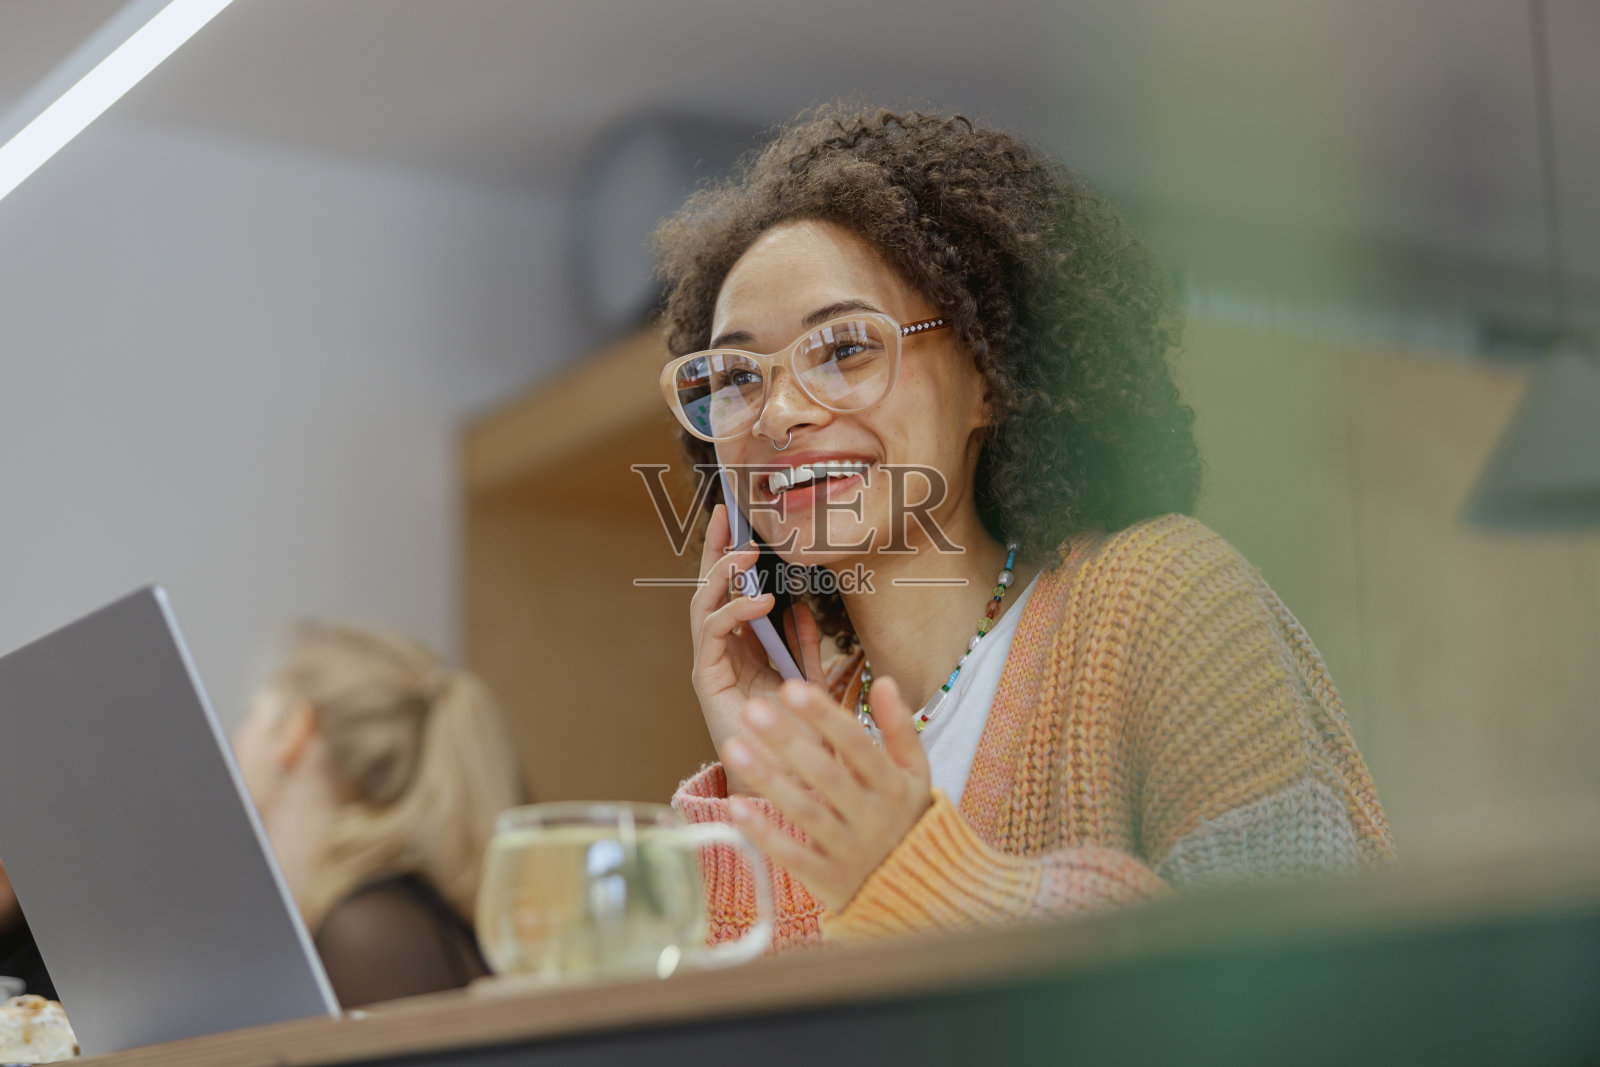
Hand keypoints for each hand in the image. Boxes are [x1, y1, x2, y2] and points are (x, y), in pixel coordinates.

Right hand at [690, 505, 823, 792]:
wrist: (785, 781)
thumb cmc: (794, 732)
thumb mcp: (808, 678)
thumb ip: (804, 644)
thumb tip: (801, 606)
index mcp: (743, 642)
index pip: (732, 587)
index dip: (731, 550)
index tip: (737, 514)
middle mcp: (721, 647)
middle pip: (709, 586)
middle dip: (716, 549)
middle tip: (727, 514)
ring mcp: (710, 660)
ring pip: (704, 603)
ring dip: (724, 574)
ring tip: (748, 553)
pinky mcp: (706, 677)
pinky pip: (712, 632)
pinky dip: (734, 611)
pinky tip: (760, 600)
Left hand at [724, 677, 932, 912]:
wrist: (915, 891)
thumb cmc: (905, 816)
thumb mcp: (915, 773)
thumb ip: (899, 728)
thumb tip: (883, 680)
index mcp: (892, 785)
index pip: (856, 744)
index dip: (823, 716)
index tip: (791, 687)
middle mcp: (871, 816)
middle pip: (826, 774)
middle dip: (788, 740)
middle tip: (751, 708)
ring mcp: (848, 849)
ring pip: (804, 811)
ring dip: (767, 779)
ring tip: (732, 746)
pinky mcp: (827, 879)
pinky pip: (793, 855)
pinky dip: (765, 832)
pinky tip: (736, 805)